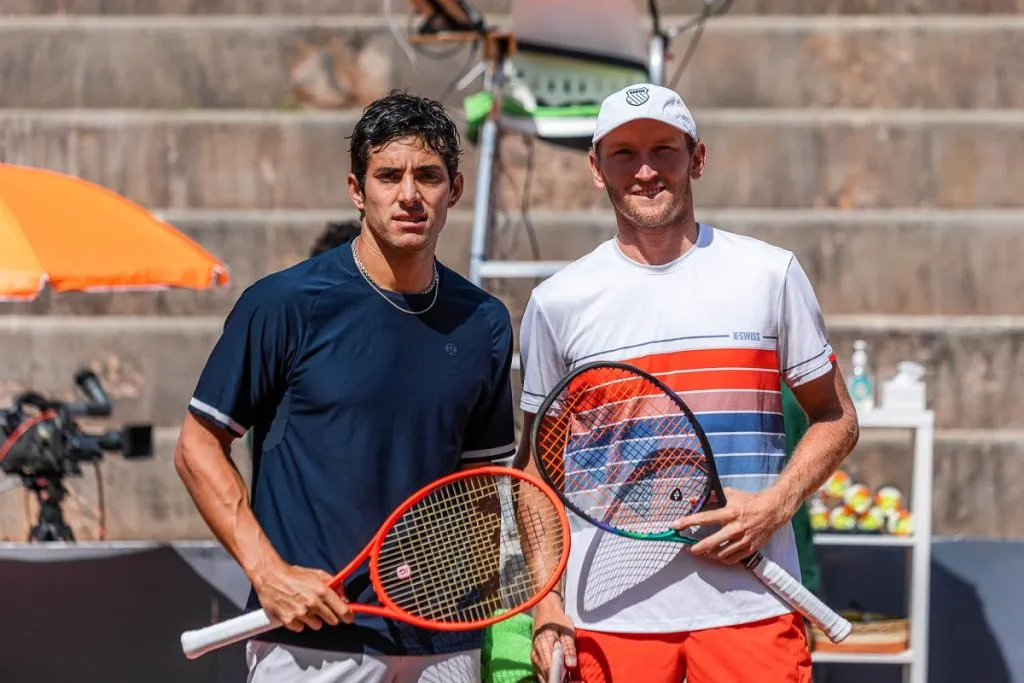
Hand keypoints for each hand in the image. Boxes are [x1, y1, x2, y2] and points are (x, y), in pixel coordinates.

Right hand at [251, 560, 352, 631]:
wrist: (270, 576)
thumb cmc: (293, 574)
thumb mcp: (317, 574)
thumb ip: (334, 584)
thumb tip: (345, 596)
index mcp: (322, 590)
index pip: (342, 610)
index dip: (348, 615)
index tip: (349, 618)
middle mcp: (313, 603)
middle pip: (332, 620)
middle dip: (330, 616)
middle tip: (323, 609)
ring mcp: (300, 613)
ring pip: (317, 625)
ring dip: (314, 619)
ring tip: (305, 608)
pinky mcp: (289, 620)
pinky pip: (301, 628)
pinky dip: (299, 622)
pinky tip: (295, 611)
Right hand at [531, 597, 576, 680]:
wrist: (545, 611)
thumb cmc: (558, 620)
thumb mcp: (568, 631)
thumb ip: (569, 648)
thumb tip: (571, 665)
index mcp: (543, 644)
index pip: (549, 667)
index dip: (559, 677)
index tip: (569, 679)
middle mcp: (535, 653)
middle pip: (545, 674)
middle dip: (558, 680)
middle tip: (571, 680)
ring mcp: (534, 657)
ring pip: (543, 675)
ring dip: (555, 679)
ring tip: (567, 678)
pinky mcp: (535, 659)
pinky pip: (541, 672)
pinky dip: (551, 676)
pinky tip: (560, 677)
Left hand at [671, 487, 794, 564]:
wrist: (773, 510)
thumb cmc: (749, 501)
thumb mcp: (729, 494)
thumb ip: (710, 497)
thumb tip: (692, 500)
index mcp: (729, 513)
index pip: (704, 518)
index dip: (688, 522)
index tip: (675, 526)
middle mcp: (736, 528)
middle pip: (711, 542)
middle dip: (697, 548)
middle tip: (689, 549)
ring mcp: (743, 540)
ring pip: (721, 554)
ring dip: (709, 555)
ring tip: (702, 552)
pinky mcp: (750, 548)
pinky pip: (732, 559)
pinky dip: (722, 559)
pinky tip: (717, 556)